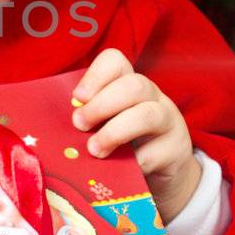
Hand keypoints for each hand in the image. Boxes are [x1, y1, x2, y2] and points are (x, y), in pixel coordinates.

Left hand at [70, 48, 200, 224]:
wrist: (161, 174)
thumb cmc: (124, 144)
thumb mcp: (105, 126)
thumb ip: (88, 122)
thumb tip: (57, 131)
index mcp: (129, 84)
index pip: (116, 61)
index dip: (95, 75)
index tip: (77, 97)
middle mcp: (152, 97)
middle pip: (134, 85)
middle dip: (101, 105)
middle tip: (79, 126)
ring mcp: (169, 122)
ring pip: (148, 115)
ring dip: (115, 132)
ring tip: (94, 150)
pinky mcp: (176, 151)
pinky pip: (153, 154)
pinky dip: (132, 163)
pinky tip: (119, 171)